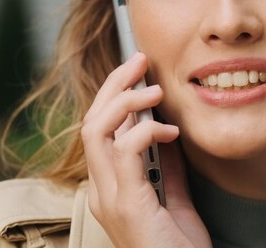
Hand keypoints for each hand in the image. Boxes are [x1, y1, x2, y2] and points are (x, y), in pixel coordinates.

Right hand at [81, 52, 210, 247]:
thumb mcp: (174, 198)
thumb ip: (165, 166)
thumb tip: (164, 131)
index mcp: (110, 187)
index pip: (98, 130)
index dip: (113, 97)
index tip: (137, 74)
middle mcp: (101, 190)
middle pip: (90, 122)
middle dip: (113, 85)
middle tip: (138, 61)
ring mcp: (109, 198)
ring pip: (96, 130)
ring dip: (124, 101)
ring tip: (152, 88)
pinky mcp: (126, 204)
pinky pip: (124, 151)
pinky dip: (146, 131)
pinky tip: (170, 130)